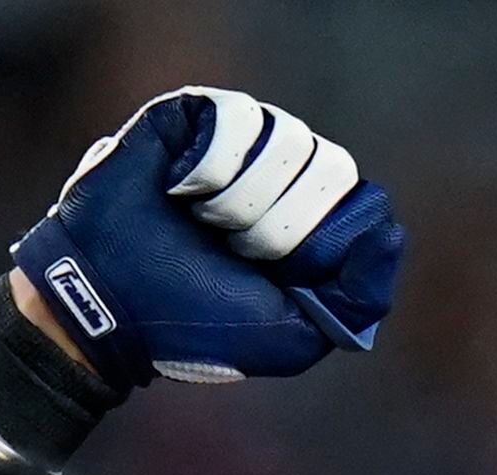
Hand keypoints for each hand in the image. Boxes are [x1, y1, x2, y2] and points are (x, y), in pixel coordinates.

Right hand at [10, 87, 404, 387]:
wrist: (106, 306)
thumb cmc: (191, 325)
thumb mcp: (290, 337)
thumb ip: (358, 297)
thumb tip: (390, 230)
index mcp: (310, 225)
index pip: (359, 202)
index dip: (319, 242)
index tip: (274, 274)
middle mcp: (282, 176)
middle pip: (332, 169)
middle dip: (280, 228)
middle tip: (231, 253)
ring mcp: (242, 141)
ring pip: (288, 141)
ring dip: (241, 203)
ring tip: (200, 225)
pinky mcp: (198, 114)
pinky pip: (240, 120)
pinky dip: (212, 171)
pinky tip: (180, 192)